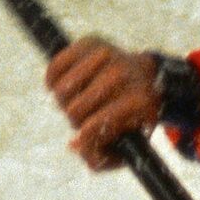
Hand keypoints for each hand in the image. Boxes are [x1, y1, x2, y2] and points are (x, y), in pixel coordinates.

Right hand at [44, 37, 165, 167]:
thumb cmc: (133, 116)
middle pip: (75, 108)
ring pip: (63, 89)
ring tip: (75, 102)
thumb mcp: (129, 143)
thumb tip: (72, 145)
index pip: (101, 121)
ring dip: (64, 101)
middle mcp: (123, 74)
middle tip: (82, 118)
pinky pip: (55, 66)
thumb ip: (101, 157)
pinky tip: (60, 86)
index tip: (75, 142)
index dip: (85, 135)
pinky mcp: (90, 42)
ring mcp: (107, 55)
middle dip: (74, 119)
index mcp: (137, 100)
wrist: (148, 78)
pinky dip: (52, 80)